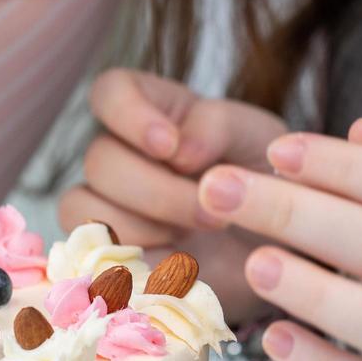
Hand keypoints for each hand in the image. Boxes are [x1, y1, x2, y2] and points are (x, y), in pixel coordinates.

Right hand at [59, 68, 285, 319]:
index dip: (127, 115)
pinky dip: (134, 263)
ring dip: (142, 229)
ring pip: (84, 207)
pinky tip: (175, 268)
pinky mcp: (107, 254)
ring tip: (194, 243)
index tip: (168, 145)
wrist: (277, 251)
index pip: (110, 92)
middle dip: (158, 191)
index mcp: (154, 110)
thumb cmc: (264, 181)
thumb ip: (219, 126)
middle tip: (212, 214)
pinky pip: (92, 257)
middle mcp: (121, 153)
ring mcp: (108, 205)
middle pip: (99, 160)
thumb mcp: (258, 138)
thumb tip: (180, 149)